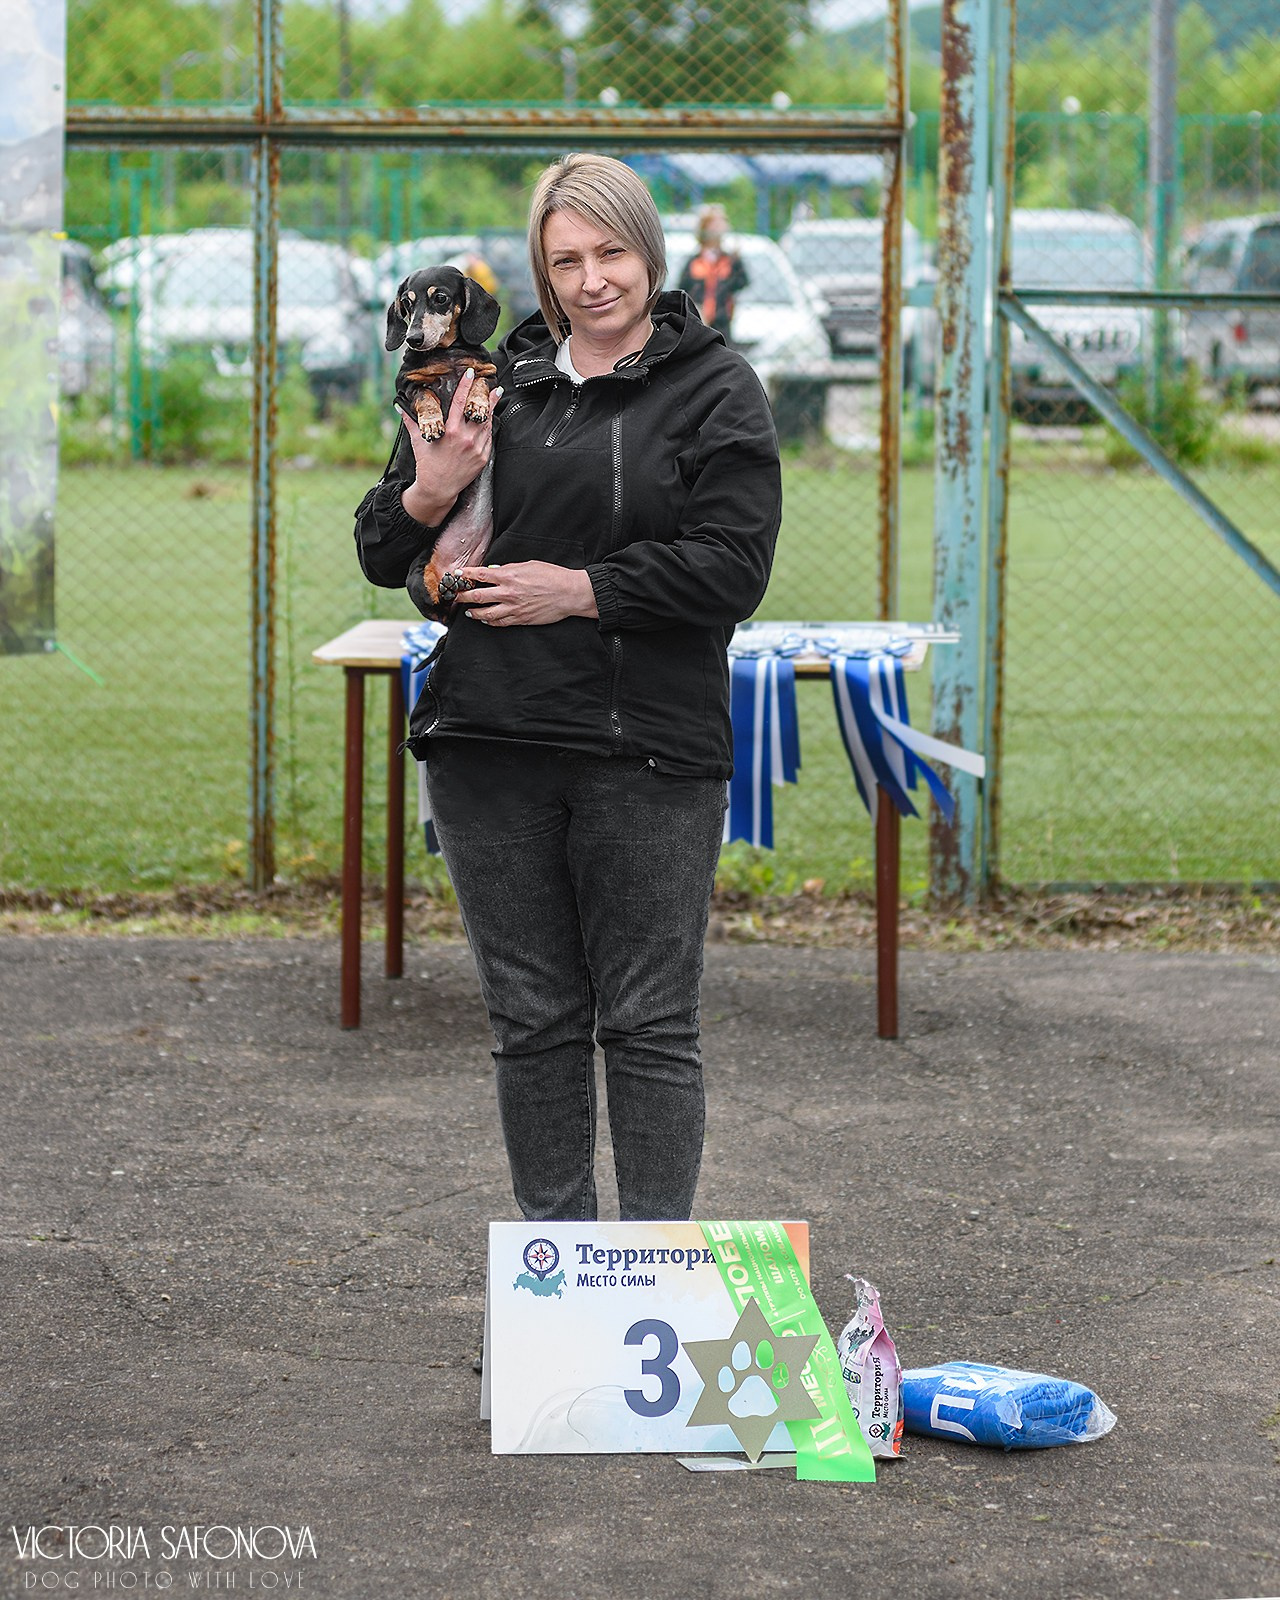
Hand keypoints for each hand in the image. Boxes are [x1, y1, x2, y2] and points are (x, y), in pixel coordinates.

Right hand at [398, 371, 501, 527]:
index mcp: (450, 431)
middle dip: (487, 396)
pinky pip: (488, 438)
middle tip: (492, 384)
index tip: (471, 374)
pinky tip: (489, 419)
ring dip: (491, 410)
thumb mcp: (418, 441)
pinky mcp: (483, 458)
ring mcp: (476, 448)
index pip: (460, 402)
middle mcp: (466, 438)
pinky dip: (488, 427)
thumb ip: (411, 422)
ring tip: (495, 397)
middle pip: (479, 411)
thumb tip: (399, 408)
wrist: (438, 489)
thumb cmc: (427, 464)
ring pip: (487, 424)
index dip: (466, 385)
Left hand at [454, 561, 598, 626]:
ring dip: (474, 612)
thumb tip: (494, 572)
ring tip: (468, 612)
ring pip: (486, 613)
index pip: (480, 575)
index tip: (456, 575)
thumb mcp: (529, 565)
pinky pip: (500, 622)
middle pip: (477, 596)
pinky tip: (485, 620)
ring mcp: (513, 608)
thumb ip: (509, 568)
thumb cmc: (552, 576)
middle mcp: (508, 593)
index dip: (465, 575)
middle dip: (462, 596)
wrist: (568, 594)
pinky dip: (490, 621)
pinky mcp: (520, 619)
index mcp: (509, 576)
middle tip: (454, 597)